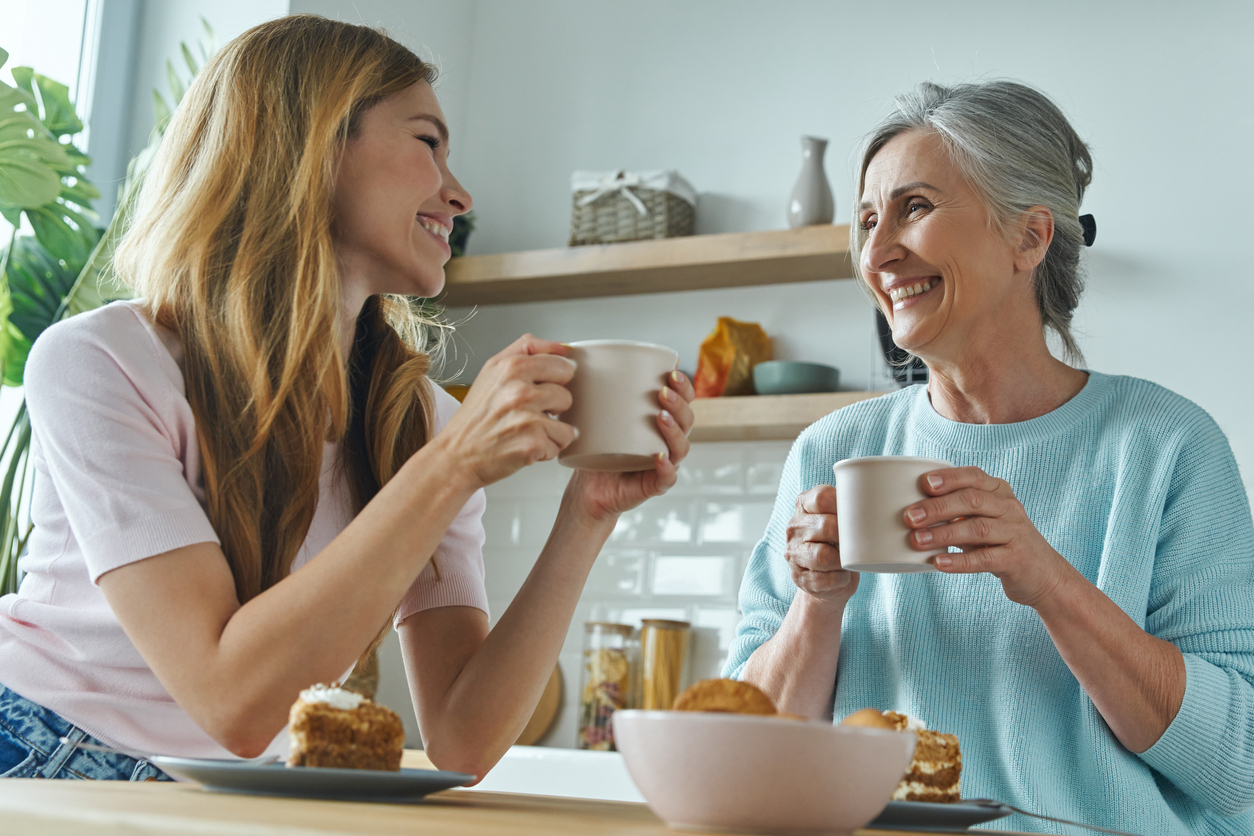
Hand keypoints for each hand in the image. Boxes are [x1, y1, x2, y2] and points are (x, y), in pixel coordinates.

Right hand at [437, 335, 576, 488]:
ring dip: (551, 431)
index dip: (554, 382)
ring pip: (567, 422)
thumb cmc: (475, 417)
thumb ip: (527, 349)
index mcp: (512, 366)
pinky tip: (525, 445)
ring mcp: (528, 418)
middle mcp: (520, 390)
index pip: (562, 365)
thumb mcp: (492, 370)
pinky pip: (560, 443)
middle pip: (567, 395)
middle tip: (528, 414)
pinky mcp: (533, 443)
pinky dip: (546, 449)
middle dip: (552, 408)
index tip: (539, 390)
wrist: (457, 455)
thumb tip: (563, 348)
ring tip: (526, 431)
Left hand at [565, 370, 695, 520]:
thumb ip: (597, 392)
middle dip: (679, 404)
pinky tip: (659, 457)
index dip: (684, 386)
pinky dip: (667, 468)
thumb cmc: (595, 449)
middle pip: (687, 420)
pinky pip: (668, 477)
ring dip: (674, 430)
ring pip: (681, 447)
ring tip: (659, 417)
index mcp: (661, 421)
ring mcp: (664, 464)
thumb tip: (577, 357)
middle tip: (662, 392)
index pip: (683, 401)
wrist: (587, 488)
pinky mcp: (655, 485)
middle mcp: (668, 441)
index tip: (672, 372)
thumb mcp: (598, 416)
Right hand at [783, 485, 857, 609]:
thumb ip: (850, 508)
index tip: (857, 515)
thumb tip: (884, 509)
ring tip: (848, 562)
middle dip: (848, 537)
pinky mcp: (799, 577)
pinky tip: (842, 575)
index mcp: (803, 506)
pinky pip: (823, 579)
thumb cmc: (838, 543)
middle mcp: (794, 527)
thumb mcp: (840, 519)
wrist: (826, 579)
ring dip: (842, 561)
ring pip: (823, 556)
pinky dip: (839, 579)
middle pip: (826, 526)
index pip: (822, 497)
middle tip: (857, 543)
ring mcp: (794, 553)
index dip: (843, 506)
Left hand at [905, 466, 1074, 606]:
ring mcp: (1016, 533)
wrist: (1042, 574)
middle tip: (909, 517)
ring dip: (943, 534)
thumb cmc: (999, 542)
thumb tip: (907, 509)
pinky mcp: (1017, 559)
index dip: (948, 478)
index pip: (973, 477)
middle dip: (938, 507)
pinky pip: (986, 558)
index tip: (923, 483)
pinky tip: (939, 563)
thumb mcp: (981, 519)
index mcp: (999, 491)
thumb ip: (954, 510)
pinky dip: (960, 561)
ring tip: (916, 540)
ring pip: (977, 528)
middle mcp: (1009, 507)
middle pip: (972, 500)